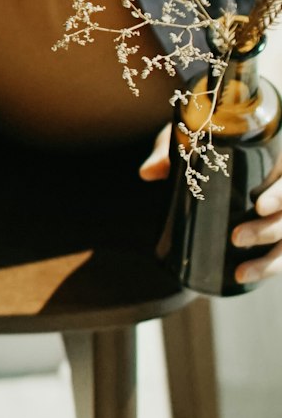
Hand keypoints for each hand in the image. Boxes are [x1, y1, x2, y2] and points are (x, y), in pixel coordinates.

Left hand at [139, 124, 281, 284]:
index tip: (260, 206)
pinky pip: (279, 256)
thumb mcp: (188, 141)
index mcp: (273, 161)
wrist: (203, 150)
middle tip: (236, 237)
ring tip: (242, 272)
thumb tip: (149, 173)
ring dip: (269, 260)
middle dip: (268, 230)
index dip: (281, 195)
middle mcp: (279, 189)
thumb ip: (168, 152)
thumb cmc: (202, 140)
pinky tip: (244, 277)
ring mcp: (277, 214)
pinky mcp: (270, 234)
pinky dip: (266, 269)